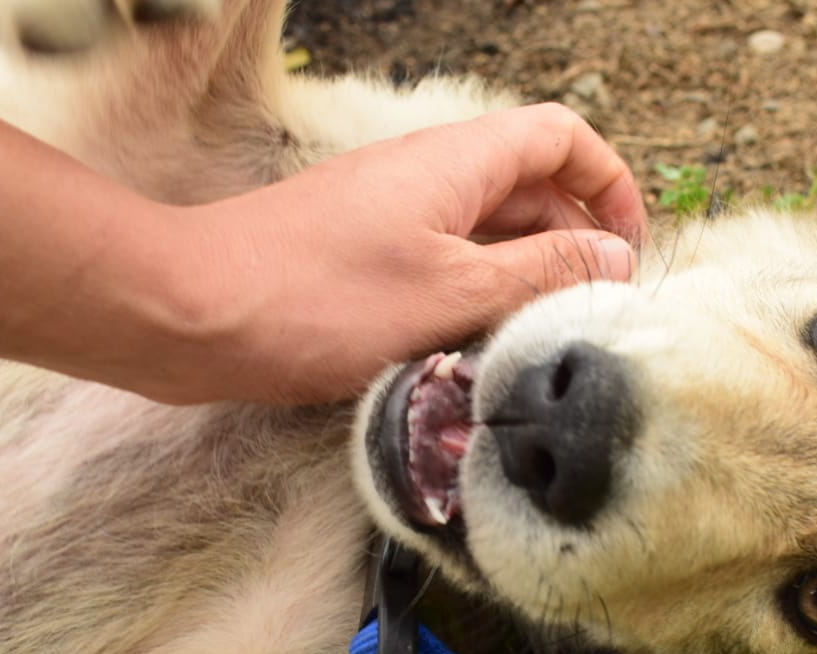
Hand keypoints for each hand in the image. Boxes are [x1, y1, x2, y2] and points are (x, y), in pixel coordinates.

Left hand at [140, 103, 648, 404]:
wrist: (188, 314)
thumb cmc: (310, 299)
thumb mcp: (449, 292)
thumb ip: (537, 274)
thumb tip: (611, 259)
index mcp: (456, 163)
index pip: (560, 138)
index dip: (607, 184)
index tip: (627, 249)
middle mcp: (426, 177)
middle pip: (529, 189)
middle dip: (571, 245)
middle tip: (589, 315)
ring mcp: (389, 217)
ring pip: (484, 234)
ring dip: (520, 282)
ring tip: (534, 343)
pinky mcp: (358, 258)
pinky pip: (439, 265)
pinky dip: (468, 300)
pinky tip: (469, 352)